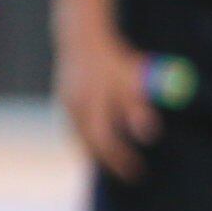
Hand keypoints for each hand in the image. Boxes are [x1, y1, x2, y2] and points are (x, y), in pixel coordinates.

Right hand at [55, 24, 158, 177]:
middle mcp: (74, 106)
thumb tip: (149, 136)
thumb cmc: (115, 60)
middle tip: (129, 173)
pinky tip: (98, 147)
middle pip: (89, 144)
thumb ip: (138, 108)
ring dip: (95, 154)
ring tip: (115, 164)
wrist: (82, 37)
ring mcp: (65, 104)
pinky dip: (85, 141)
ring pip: (78, 138)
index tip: (137, 171)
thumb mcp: (133, 80)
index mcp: (91, 101)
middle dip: (109, 162)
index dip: (120, 159)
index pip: (104, 141)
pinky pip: (73, 129)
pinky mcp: (62, 101)